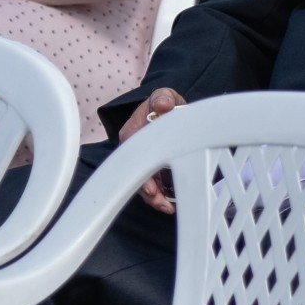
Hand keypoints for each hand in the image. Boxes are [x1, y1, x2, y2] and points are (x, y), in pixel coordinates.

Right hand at [120, 88, 186, 213]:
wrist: (168, 107)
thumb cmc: (163, 102)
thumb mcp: (163, 96)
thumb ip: (162, 98)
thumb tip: (162, 105)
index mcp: (131, 133)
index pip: (132, 157)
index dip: (141, 174)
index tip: (151, 189)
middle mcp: (133, 149)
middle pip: (136, 175)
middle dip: (149, 193)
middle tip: (163, 205)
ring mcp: (141, 158)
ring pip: (144, 182)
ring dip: (155, 197)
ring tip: (169, 208)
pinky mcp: (151, 165)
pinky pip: (153, 183)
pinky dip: (162, 194)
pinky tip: (173, 203)